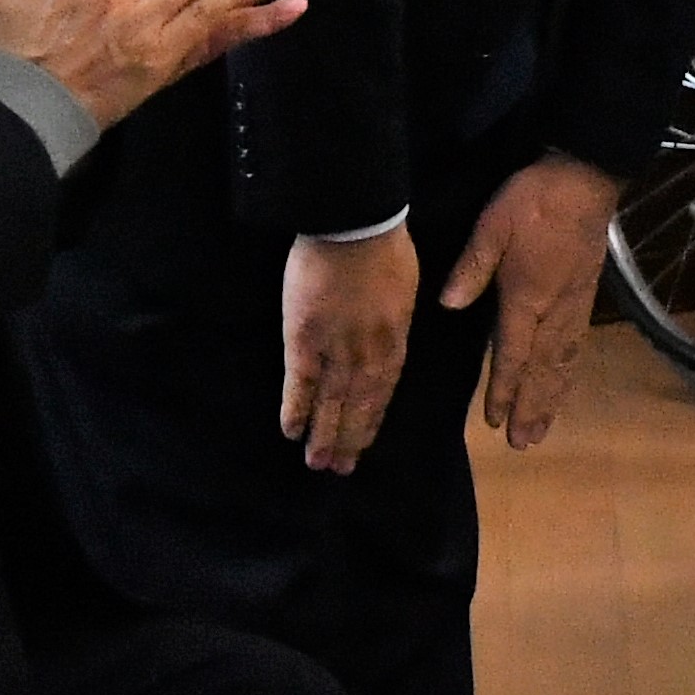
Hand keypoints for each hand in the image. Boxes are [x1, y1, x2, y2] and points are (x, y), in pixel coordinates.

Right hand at [278, 225, 422, 474]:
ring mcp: (336, 349)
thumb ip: (395, 319)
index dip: (371, 421)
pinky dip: (296, 409)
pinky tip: (290, 431)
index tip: (364, 444)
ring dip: (324, 435)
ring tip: (317, 463)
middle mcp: (368, 355)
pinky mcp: (304, 340)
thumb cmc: (384, 245)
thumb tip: (390, 336)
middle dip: (349, 439)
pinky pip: (300, 383)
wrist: (355, 225)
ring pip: (331, 403)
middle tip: (341, 469)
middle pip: (358, 406)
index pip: (383, 392)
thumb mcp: (405, 287)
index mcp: (395, 341)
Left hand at [443, 154, 623, 454]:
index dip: (503, 389)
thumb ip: (472, 268)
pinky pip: (576, 347)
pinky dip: (568, 374)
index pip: (511, 354)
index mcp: (527, 297)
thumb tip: (448, 305)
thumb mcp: (493, 225)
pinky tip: (564, 385)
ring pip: (562, 363)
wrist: (586, 179)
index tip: (494, 422)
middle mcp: (553, 311)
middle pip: (541, 370)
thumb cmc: (534, 200)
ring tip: (543, 430)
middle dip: (530, 408)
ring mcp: (573, 306)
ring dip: (551, 399)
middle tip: (523, 444)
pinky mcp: (586, 297)